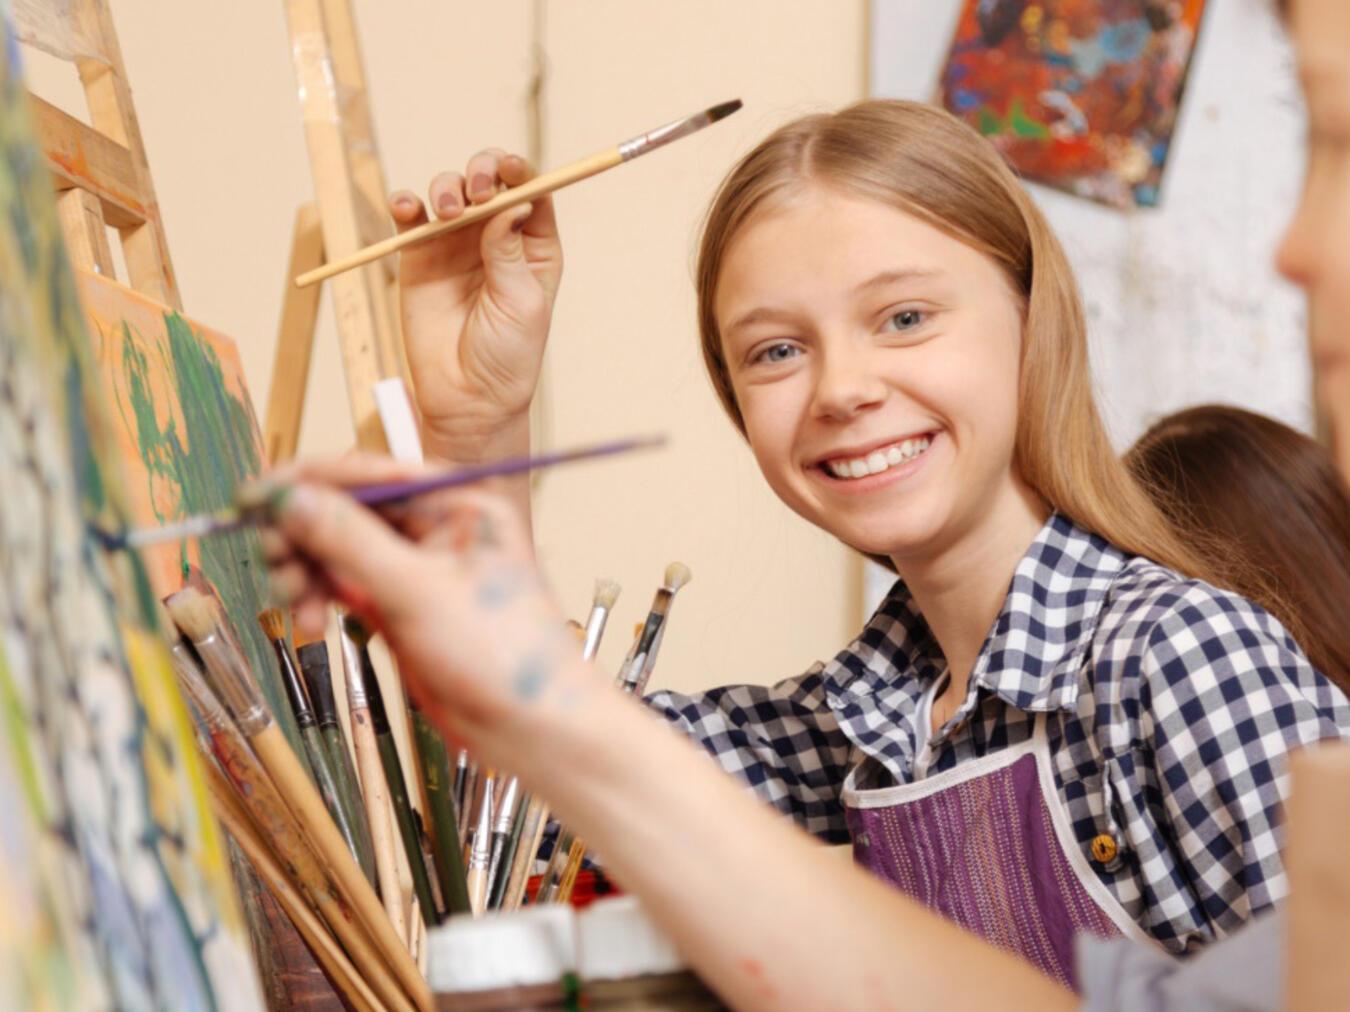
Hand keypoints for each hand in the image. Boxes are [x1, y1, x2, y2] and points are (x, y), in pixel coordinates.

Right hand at [258, 456, 581, 758]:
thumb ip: (350, 542)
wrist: (531, 725)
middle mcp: (435, 525)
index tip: (253, 499)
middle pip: (344, 509)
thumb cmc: (505, 654)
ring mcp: (416, 566)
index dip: (305, 483)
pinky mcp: (400, 604)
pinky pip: (342, 583)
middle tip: (275, 561)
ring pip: (336, 548)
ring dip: (305, 569)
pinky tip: (311, 620)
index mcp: (456, 500)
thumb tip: (292, 499)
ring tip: (296, 602)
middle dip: (302, 533)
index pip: (367, 473)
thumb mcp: (418, 591)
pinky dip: (318, 596)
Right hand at [390, 150, 562, 467]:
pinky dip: (404, 203)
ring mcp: (456, 244)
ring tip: (445, 213)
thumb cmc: (508, 355)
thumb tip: (513, 203)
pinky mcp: (418, 256)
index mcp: (534, 246)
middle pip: (489, 181)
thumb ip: (510, 252)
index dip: (519, 171)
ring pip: (449, 190)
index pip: (531, 191)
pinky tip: (405, 208)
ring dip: (446, 187)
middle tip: (475, 194)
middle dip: (481, 172)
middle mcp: (495, 237)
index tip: (508, 169)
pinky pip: (409, 217)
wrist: (467, 397)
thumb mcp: (521, 302)